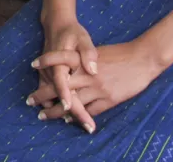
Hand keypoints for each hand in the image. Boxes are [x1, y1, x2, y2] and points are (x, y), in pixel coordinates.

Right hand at [30, 15, 98, 131]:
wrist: (56, 25)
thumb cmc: (72, 32)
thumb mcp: (83, 38)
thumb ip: (88, 53)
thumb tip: (93, 69)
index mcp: (60, 63)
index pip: (62, 84)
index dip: (68, 98)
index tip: (74, 111)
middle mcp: (51, 71)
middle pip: (59, 96)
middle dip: (71, 113)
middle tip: (89, 127)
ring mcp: (47, 75)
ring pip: (53, 97)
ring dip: (65, 111)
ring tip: (83, 124)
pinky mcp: (48, 76)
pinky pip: (51, 94)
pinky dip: (59, 104)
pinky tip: (70, 114)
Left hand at [30, 41, 162, 120]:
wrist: (143, 59)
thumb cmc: (120, 54)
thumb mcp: (98, 52)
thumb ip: (83, 60)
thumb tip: (68, 68)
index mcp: (85, 59)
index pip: (61, 58)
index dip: (47, 61)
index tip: (33, 65)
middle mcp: (88, 74)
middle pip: (61, 86)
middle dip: (43, 94)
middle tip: (30, 100)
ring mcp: (98, 88)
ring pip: (72, 103)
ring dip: (57, 111)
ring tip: (45, 115)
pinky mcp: (108, 99)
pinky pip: (89, 110)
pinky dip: (77, 116)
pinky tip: (69, 119)